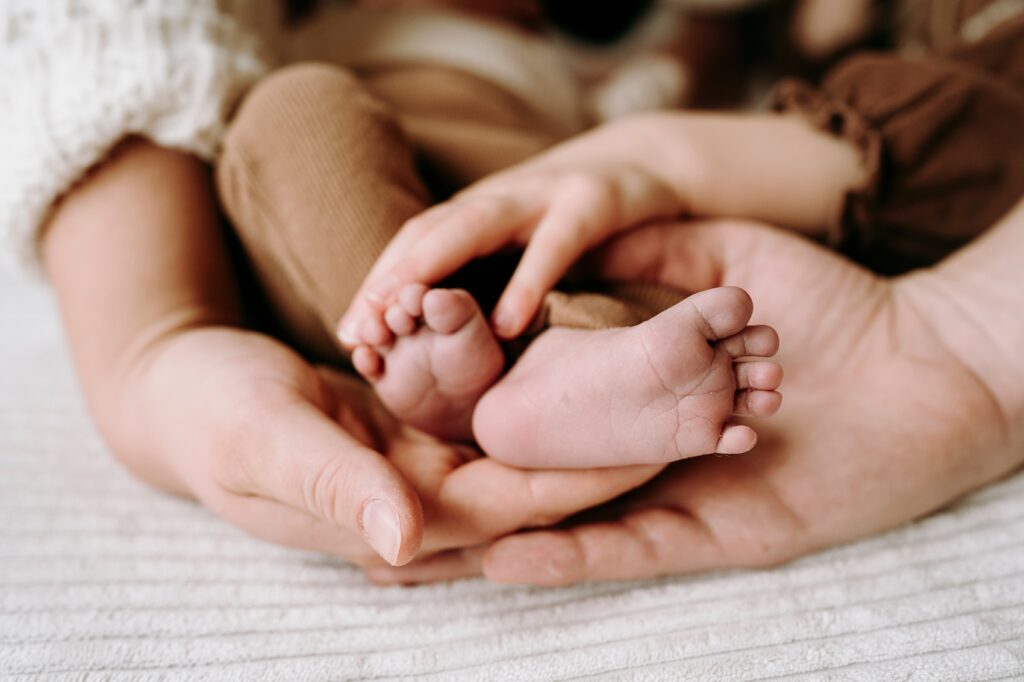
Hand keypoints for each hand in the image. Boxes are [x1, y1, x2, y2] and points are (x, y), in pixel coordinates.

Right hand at [126, 326, 662, 567]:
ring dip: (589, 410)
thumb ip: (335, 484)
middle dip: (614, 441)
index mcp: (403, 512)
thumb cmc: (212, 418)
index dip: (599, 471)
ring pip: (529, 439)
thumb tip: (402, 541)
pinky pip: (495, 407)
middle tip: (697, 397)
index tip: (671, 437)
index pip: (525, 501)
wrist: (180, 390)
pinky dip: (539, 384)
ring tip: (665, 368)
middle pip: (544, 474)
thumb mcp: (265, 441)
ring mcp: (427, 460)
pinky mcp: (419, 425)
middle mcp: (429, 495)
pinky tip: (585, 349)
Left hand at [338, 114, 686, 343]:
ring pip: (474, 224)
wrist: (648, 163)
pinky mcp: (590, 203)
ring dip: (431, 263)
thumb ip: (485, 276)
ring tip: (403, 312)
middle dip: (387, 277)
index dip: (376, 283)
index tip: (348, 334)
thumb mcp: (522, 246)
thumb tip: (437, 333)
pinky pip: (554, 246)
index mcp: (477, 211)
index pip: (412, 242)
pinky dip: (526, 283)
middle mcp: (498, 198)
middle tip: (359, 328)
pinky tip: (507, 325)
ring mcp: (541, 195)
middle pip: (427, 231)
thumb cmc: (576, 220)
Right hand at [368, 218, 1023, 583]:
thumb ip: (655, 253)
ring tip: (406, 549)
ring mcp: (674, 496)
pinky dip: (565, 555)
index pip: (542, 412)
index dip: (474, 413)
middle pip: (535, 483)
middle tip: (379, 512)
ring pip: (564, 528)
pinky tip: (501, 556)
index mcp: (647, 394)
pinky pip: (627, 550)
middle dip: (459, 497)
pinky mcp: (712, 532)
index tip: (404, 410)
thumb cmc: (837, 307)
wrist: (932, 359)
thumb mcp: (728, 264)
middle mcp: (647, 452)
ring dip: (487, 541)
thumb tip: (582, 235)